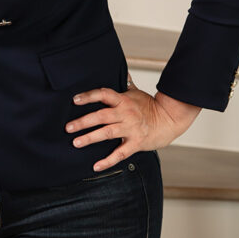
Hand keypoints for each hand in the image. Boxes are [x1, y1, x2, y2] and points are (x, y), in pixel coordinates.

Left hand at [65, 75, 200, 171]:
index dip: (89, 96)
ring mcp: (131, 129)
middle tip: (68, 127)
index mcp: (123, 100)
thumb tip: (122, 71)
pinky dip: (108, 161)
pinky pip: (120, 153)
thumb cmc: (151, 106)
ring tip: (76, 143)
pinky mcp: (136, 143)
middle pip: (101, 116)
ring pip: (107, 133)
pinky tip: (96, 165)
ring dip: (90, 138)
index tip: (75, 100)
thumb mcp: (136, 92)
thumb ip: (126, 84)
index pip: (103, 94)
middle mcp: (125, 113)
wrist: (170, 119)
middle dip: (83, 121)